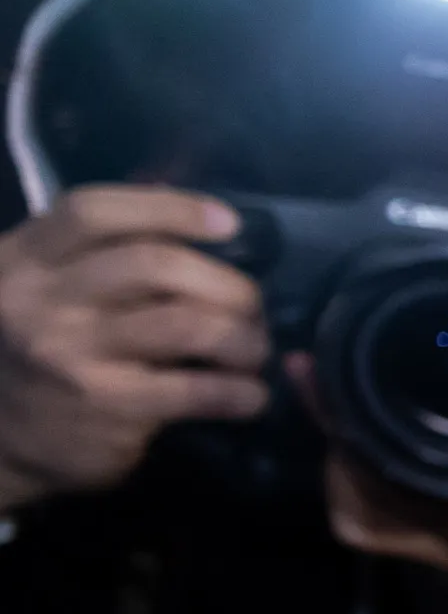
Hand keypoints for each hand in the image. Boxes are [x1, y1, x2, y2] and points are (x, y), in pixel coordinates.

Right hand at [0, 187, 269, 512]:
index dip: (171, 209)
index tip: (228, 222)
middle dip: (225, 283)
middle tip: (251, 306)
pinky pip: (195, 390)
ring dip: (242, 337)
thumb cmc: (34, 351)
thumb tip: (181, 207)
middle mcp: (43, 299)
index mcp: (26, 258)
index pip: (95, 212)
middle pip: (154, 265)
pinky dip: (240, 392)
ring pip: (185, 325)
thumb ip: (94, 254)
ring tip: (254, 350)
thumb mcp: (40, 289)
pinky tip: (251, 397)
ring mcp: (72, 353)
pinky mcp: (105, 405)